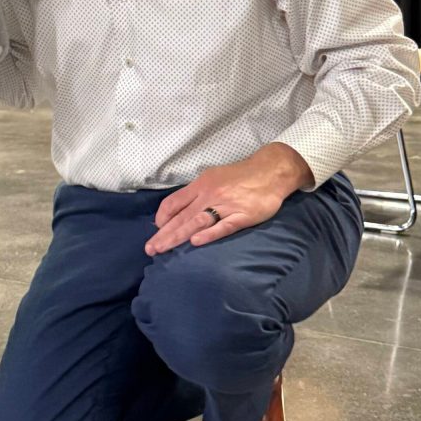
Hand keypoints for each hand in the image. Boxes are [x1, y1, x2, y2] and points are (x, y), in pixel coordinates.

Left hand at [144, 143, 312, 254]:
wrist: (270, 171)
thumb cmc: (240, 176)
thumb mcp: (213, 178)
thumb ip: (196, 193)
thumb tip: (178, 209)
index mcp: (201, 184)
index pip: (175, 201)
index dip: (162, 216)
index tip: (156, 229)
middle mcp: (210, 194)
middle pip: (182, 216)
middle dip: (164, 233)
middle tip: (150, 249)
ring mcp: (226, 205)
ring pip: (197, 222)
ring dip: (177, 236)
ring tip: (162, 249)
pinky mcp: (243, 216)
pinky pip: (223, 226)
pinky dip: (208, 234)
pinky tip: (195, 242)